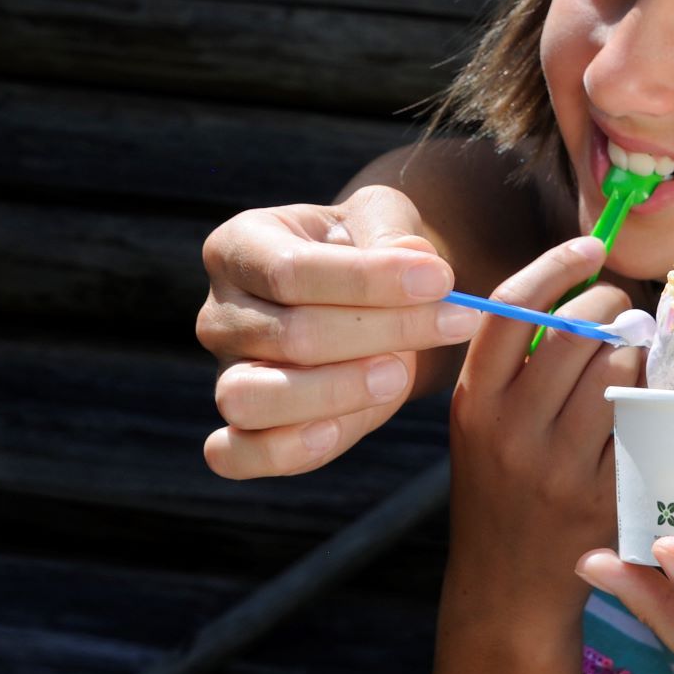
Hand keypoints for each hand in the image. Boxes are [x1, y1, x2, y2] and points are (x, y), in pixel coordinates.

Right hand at [198, 185, 483, 478]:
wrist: (367, 298)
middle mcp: (219, 312)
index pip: (292, 270)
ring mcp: (224, 373)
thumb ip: (392, 234)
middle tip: (455, 321)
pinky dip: (284, 450)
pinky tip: (337, 429)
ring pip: (251, 398)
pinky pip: (239, 454)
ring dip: (334, 392)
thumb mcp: (382, 218)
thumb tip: (414, 259)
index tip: (440, 280)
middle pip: (288, 335)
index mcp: (240, 246)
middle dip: (379, 332)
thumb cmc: (368, 247)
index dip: (369, 280)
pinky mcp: (240, 429)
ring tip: (399, 373)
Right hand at [446, 236, 640, 627]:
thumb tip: (578, 291)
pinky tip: (650, 397)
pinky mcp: (605, 497)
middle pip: (575, 335)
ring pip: (617, 373)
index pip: (511, 310)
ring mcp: (560, 467)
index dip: (555, 266)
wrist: (507, 585)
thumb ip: (512, 364)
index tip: (591, 246)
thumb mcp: (479, 423)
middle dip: (611, 307)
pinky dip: (654, 398)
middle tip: (621, 310)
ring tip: (633, 354)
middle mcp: (510, 432)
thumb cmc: (499, 488)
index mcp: (473, 403)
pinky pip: (643, 422)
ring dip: (636, 351)